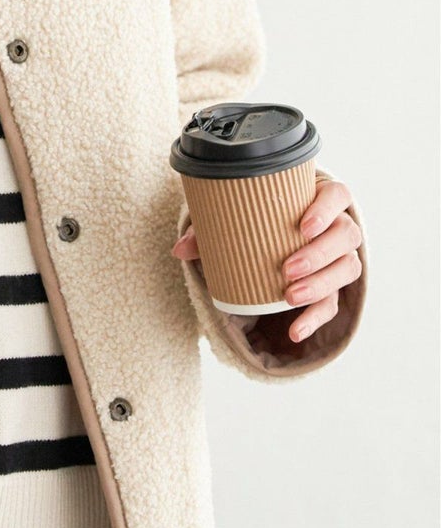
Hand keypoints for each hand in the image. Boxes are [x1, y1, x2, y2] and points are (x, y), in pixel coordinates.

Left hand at [171, 176, 363, 344]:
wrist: (262, 244)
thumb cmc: (251, 222)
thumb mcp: (229, 220)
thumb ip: (207, 230)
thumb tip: (179, 250)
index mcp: (316, 200)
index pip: (337, 196)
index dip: (326, 209)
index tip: (303, 226)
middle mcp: (335, 227)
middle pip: (346, 235)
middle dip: (319, 254)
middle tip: (287, 269)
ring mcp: (337, 258)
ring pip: (347, 268)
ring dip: (321, 284)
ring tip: (290, 297)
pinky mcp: (331, 287)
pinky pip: (332, 304)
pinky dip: (314, 319)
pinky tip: (295, 331)